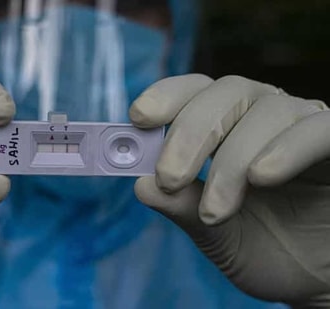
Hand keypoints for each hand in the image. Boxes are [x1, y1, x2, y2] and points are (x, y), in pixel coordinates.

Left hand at [130, 74, 329, 306]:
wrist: (319, 279)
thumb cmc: (267, 250)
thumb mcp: (215, 234)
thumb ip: (181, 208)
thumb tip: (141, 184)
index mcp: (229, 129)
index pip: (197, 92)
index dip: (167, 96)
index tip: (138, 118)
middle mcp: (266, 117)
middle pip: (227, 92)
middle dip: (190, 132)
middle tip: (170, 176)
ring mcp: (306, 127)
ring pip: (268, 110)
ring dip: (233, 159)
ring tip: (216, 210)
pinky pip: (321, 130)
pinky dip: (290, 147)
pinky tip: (263, 176)